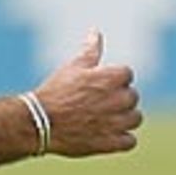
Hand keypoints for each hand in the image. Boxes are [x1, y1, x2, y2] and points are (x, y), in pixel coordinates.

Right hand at [35, 29, 141, 156]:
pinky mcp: (111, 143)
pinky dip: (123, 139)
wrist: (40, 122)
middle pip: (133, 96)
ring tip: (107, 119)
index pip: (127, 74)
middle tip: (99, 103)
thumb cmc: (56, 91)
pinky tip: (110, 135)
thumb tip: (95, 31)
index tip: (100, 85)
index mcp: (112, 78)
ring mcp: (117, 123)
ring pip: (136, 118)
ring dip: (126, 118)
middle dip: (120, 99)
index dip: (114, 79)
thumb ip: (90, 49)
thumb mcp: (73, 66)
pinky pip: (130, 142)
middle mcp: (119, 99)